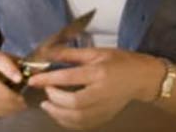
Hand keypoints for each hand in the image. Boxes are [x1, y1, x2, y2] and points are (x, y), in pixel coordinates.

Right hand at [0, 50, 27, 117]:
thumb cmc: (5, 71)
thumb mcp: (14, 64)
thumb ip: (23, 68)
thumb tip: (36, 72)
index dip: (8, 69)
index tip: (19, 78)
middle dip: (7, 95)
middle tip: (22, 101)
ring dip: (6, 106)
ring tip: (20, 106)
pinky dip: (1, 111)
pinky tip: (11, 110)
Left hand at [27, 47, 164, 129]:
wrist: (142, 78)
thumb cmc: (119, 61)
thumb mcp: (96, 52)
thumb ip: (71, 54)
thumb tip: (49, 53)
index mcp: (99, 72)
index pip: (69, 77)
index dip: (49, 80)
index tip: (33, 80)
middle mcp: (102, 92)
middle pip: (74, 103)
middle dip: (54, 99)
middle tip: (44, 92)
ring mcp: (105, 108)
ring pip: (78, 118)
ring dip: (58, 113)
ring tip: (47, 105)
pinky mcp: (105, 117)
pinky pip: (83, 125)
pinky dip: (68, 122)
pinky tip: (59, 114)